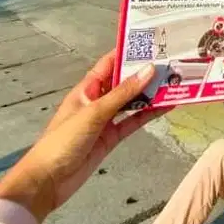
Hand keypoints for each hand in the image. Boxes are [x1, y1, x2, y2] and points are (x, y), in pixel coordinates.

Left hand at [0, 51, 168, 221]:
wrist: (48, 181)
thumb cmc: (64, 140)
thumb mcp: (94, 113)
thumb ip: (123, 93)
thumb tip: (148, 70)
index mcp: (87, 89)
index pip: (110, 63)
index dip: (127, 52)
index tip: (150, 42)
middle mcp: (97, 100)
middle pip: (124, 82)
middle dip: (144, 73)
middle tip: (171, 61)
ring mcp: (106, 120)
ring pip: (132, 102)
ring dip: (150, 93)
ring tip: (174, 81)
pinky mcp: (112, 137)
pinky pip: (133, 121)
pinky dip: (149, 114)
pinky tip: (166, 106)